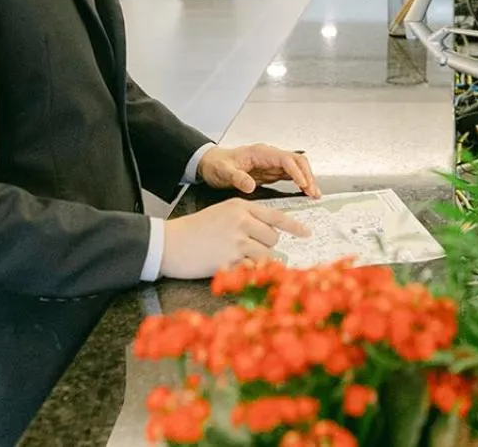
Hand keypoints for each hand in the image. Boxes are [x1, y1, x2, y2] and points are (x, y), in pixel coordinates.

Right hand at [159, 199, 311, 278]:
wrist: (169, 243)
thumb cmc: (194, 229)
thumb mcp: (222, 213)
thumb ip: (246, 219)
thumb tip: (269, 233)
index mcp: (240, 207)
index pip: (276, 215)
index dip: (294, 225)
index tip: (307, 233)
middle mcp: (242, 221)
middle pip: (273, 238)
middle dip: (265, 245)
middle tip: (245, 248)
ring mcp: (236, 241)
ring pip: (265, 253)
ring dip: (256, 259)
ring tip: (236, 257)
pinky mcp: (229, 260)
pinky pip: (252, 268)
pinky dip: (248, 271)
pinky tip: (234, 267)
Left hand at [198, 143, 320, 197]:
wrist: (210, 163)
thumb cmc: (217, 164)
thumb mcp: (224, 171)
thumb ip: (237, 178)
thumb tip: (250, 185)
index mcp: (261, 153)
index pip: (286, 159)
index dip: (297, 172)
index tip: (303, 184)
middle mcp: (269, 156)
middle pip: (297, 161)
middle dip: (307, 175)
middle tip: (313, 192)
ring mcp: (271, 164)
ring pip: (297, 168)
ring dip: (307, 180)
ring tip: (314, 194)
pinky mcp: (270, 172)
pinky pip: (290, 176)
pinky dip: (299, 183)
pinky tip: (304, 192)